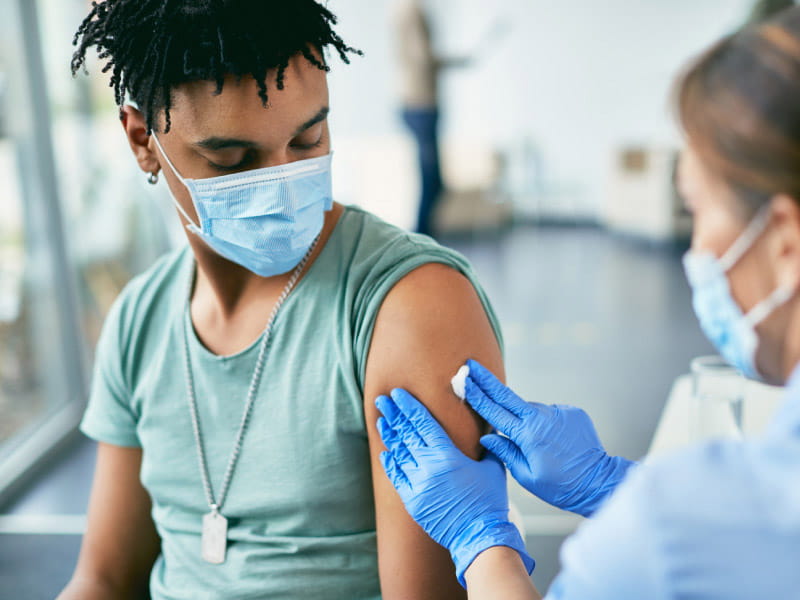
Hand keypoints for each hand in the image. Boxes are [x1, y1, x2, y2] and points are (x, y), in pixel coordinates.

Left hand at [376, 389, 534, 587]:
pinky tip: (385, 452)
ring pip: (398, 453)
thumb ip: (487, 446)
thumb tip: (487, 431)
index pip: (423, 423)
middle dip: (393, 414)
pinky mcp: (412, 500)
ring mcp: (417, 483)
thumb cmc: (489, 501)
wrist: (479, 535)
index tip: (398, 394)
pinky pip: (396, 476)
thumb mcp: (493, 467)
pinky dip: (390, 463)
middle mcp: (428, 466)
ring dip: (389, 435)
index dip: (409, 406)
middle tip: (382, 401)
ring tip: (381, 421)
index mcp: (447, 454)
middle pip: (406, 433)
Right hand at [465, 360, 634, 517]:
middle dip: (486, 380)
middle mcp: (542, 417)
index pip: (495, 411)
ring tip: (538, 444)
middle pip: (507, 395)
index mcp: (528, 435)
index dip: (477, 395)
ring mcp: (558, 412)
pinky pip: (550, 413)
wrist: (597, 482)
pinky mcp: (572, 412)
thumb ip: (505, 452)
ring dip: (524, 418)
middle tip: (470, 365)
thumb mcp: (526, 476)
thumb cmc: (559, 486)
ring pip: (530, 409)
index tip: (464, 380)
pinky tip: (554, 442)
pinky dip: (545, 423)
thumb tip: (488, 436)